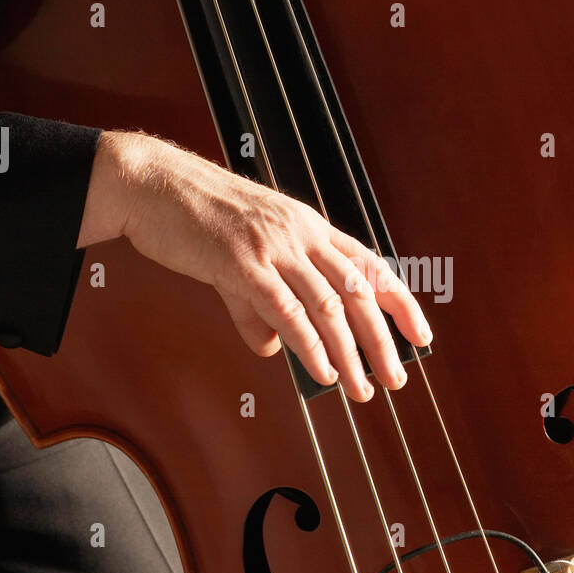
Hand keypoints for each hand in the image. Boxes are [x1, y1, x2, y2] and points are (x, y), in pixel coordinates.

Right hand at [77, 131, 431, 402]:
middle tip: (395, 378)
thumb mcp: (241, 259)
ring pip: (328, 306)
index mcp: (309, 226)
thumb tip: (275, 347)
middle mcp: (300, 233)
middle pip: (358, 291)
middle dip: (381, 340)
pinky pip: (286, 310)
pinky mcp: (241, 262)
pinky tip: (323, 370)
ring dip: (349, 353)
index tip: (421, 336)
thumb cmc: (196, 217)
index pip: (370, 265)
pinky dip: (310, 345)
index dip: (400, 303)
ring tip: (360, 388)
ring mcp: (273, 246)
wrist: (152, 184)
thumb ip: (260, 307)